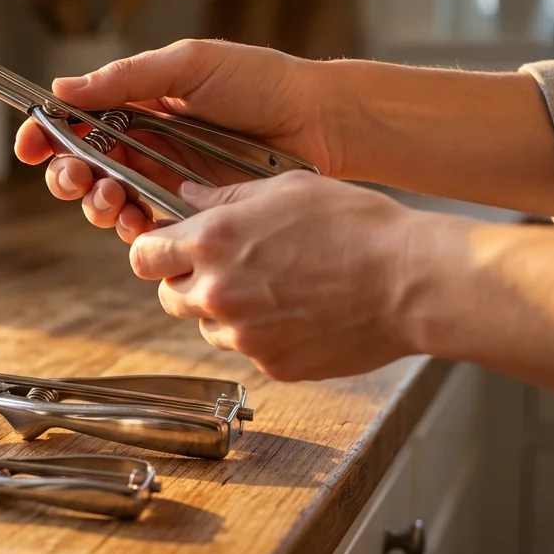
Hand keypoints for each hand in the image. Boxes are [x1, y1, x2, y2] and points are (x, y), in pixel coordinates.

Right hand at [14, 39, 335, 242]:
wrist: (319, 122)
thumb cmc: (260, 82)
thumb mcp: (188, 65)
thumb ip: (127, 79)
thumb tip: (63, 89)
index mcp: (138, 104)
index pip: (77, 120)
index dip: (46, 134)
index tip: (29, 147)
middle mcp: (145, 144)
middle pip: (83, 166)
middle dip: (66, 176)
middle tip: (75, 178)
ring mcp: (166, 179)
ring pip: (108, 201)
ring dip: (95, 203)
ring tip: (110, 197)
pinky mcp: (190, 211)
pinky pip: (148, 227)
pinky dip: (132, 228)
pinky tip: (137, 219)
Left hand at [130, 171, 418, 381]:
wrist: (410, 281)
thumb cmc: (357, 226)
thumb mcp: (287, 189)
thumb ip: (226, 198)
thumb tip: (187, 198)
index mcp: (213, 241)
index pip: (143, 255)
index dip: (154, 251)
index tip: (170, 248)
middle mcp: (218, 291)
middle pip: (168, 296)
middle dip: (187, 282)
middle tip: (226, 268)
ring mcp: (243, 335)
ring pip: (206, 326)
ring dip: (224, 311)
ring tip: (274, 288)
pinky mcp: (272, 364)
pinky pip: (248, 350)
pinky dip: (263, 335)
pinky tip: (300, 311)